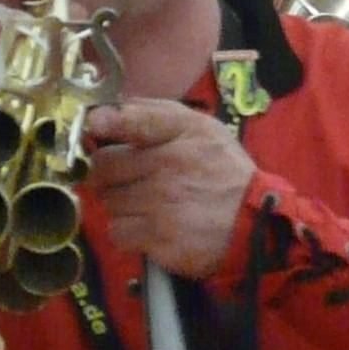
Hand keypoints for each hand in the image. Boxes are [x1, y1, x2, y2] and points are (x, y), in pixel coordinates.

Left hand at [87, 100, 256, 276]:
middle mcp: (166, 168)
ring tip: (145, 205)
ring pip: (108, 201)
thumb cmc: (226, 173)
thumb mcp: (205, 129)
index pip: (129, 120)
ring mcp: (159, 205)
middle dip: (108, 174)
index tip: (93, 126)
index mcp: (179, 136)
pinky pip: (117, 233)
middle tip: (127, 179)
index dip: (103, 122)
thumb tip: (110, 110)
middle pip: (104, 167)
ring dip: (120, 204)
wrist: (254, 224)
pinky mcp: (157, 239)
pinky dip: (126, 232)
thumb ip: (159, 112)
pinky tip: (146, 227)